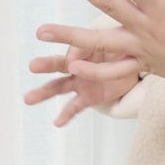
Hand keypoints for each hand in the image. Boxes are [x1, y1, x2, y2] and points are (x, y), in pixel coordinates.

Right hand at [23, 48, 138, 126]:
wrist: (136, 65)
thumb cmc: (124, 49)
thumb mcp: (116, 42)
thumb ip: (100, 45)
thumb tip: (75, 56)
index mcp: (83, 49)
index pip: (73, 49)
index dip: (75, 52)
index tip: (77, 57)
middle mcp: (77, 66)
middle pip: (58, 64)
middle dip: (46, 65)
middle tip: (33, 65)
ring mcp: (80, 82)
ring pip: (59, 87)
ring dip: (44, 92)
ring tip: (28, 99)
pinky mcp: (88, 97)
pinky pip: (75, 107)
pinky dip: (66, 115)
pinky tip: (57, 122)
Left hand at [33, 0, 164, 91]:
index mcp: (162, 8)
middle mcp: (146, 28)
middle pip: (108, 5)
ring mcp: (139, 48)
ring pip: (99, 43)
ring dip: (69, 36)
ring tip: (40, 30)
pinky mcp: (139, 64)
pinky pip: (112, 70)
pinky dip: (92, 69)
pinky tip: (69, 63)